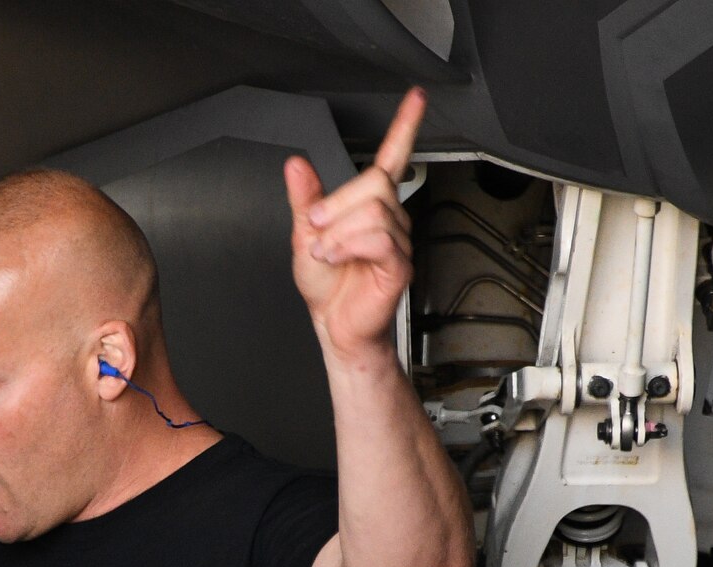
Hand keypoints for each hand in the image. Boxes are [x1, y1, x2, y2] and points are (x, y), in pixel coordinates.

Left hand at [284, 87, 424, 360]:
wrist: (333, 323)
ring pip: (373, 209)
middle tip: (319, 231)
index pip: (392, 156)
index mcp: (369, 205)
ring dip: (337, 232)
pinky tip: (338, 258)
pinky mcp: (399, 262)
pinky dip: (348, 246)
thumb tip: (296, 165)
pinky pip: (378, 237)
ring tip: (328, 253)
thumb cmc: (328, 284)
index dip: (405, 125)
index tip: (416, 98)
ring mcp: (397, 239)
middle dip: (336, 205)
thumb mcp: (304, 233)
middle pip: (374, 181)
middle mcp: (389, 217)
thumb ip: (303, 197)